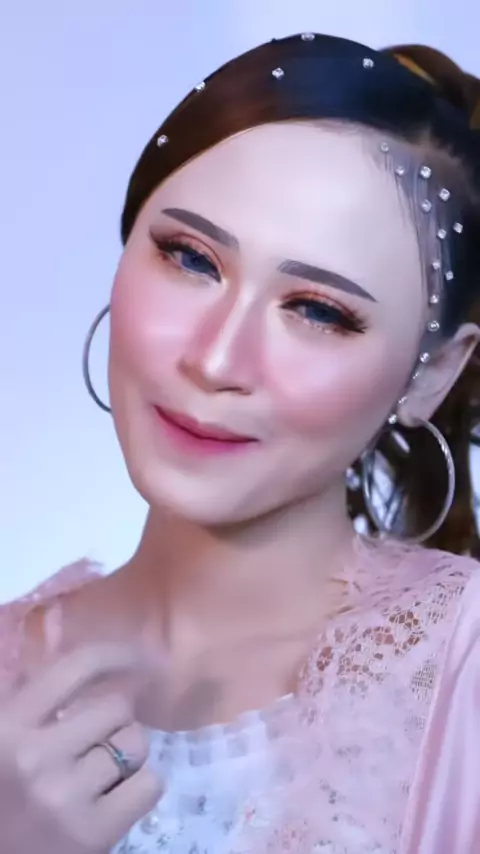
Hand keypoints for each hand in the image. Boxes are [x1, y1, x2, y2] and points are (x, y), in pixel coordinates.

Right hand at [0, 643, 162, 852]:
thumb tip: (61, 650)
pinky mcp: (91, 834)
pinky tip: (115, 801)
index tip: (144, 658)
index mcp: (10, 723)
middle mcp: (35, 754)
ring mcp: (64, 795)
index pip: (79, 666)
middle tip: (98, 745)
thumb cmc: (2, 794)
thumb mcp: (0, 733)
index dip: (120, 655)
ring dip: (128, 757)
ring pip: (136, 745)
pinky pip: (149, 785)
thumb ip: (22, 695)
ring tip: (100, 776)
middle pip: (118, 708)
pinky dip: (140, 789)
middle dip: (116, 723)